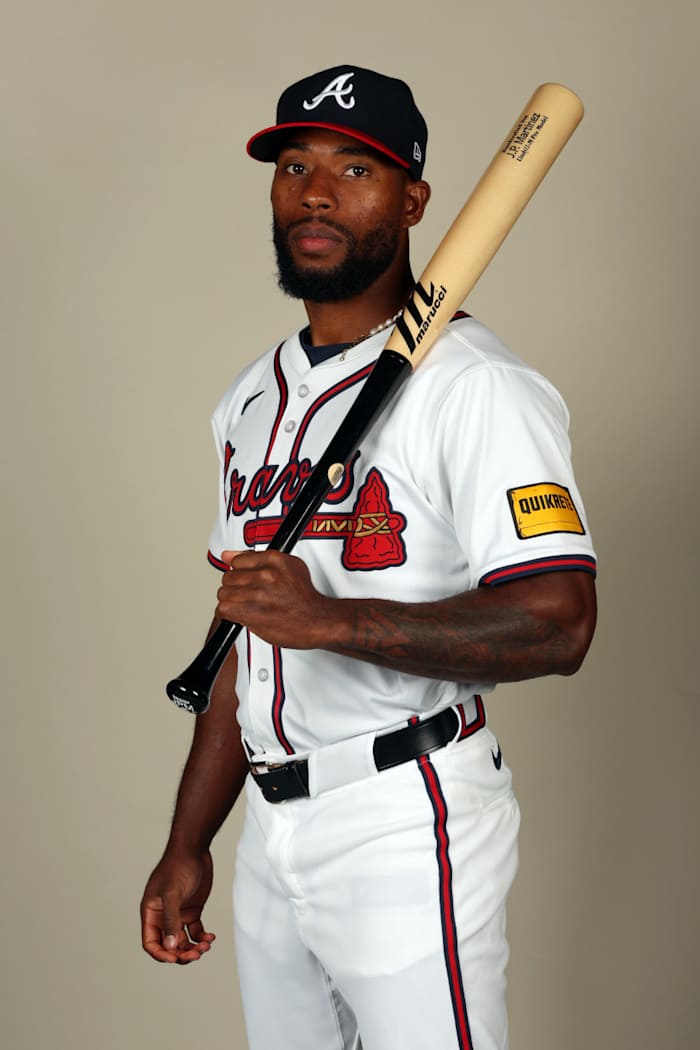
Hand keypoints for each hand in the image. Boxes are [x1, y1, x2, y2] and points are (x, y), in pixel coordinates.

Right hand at [140, 849, 214, 963]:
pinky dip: (202, 937)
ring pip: (183, 941)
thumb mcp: (172, 893)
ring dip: (194, 948)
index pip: (151, 942)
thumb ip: (170, 920)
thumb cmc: (178, 866)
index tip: (175, 958)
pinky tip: (211, 937)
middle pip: (169, 945)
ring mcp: (178, 914)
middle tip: (197, 954)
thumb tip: (171, 946)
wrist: (194, 848)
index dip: (161, 954)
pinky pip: (195, 931)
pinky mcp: (192, 910)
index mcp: (151, 913)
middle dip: (182, 953)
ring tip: (206, 945)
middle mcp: (163, 916)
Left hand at [216, 550, 332, 648]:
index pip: (237, 560)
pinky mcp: (252, 613)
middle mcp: (266, 574)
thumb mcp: (288, 566)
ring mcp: (258, 594)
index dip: (240, 572)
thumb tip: (228, 555)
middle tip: (247, 594)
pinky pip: (224, 609)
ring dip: (232, 601)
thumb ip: (255, 558)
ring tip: (245, 605)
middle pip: (228, 577)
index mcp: (274, 560)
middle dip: (235, 587)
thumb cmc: (304, 597)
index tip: (247, 580)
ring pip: (224, 593)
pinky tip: (240, 614)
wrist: (317, 619)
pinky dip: (229, 613)